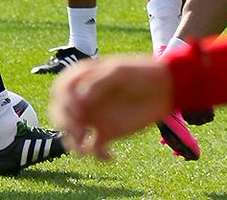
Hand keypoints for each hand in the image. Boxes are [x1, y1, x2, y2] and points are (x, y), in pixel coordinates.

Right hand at [50, 56, 174, 160]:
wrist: (166, 88)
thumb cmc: (141, 72)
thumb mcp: (119, 70)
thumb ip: (99, 81)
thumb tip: (80, 98)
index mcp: (83, 79)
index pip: (60, 90)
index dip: (62, 100)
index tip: (75, 108)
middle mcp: (84, 99)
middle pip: (60, 113)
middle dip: (63, 123)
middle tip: (77, 132)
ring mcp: (94, 117)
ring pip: (72, 133)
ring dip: (73, 143)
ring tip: (85, 149)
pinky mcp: (107, 133)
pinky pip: (93, 148)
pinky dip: (97, 155)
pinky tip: (109, 155)